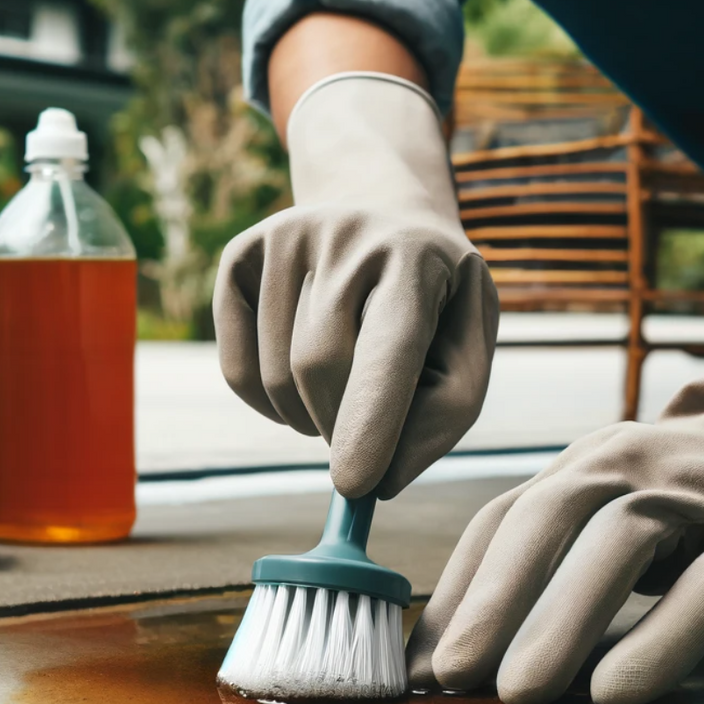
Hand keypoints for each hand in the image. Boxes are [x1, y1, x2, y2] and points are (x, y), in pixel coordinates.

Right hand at [214, 73, 498, 498]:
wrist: (384, 216)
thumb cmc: (435, 304)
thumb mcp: (467, 347)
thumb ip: (443, 418)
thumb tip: (378, 482)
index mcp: (416, 260)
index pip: (389, 348)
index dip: (371, 419)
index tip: (354, 486)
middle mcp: (347, 235)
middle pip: (322, 369)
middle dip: (343, 426)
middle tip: (367, 436)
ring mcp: (285, 237)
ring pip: (278, 377)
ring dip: (309, 420)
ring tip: (343, 394)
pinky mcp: (240, 254)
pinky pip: (236, 371)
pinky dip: (268, 406)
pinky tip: (301, 385)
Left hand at [406, 158, 703, 703]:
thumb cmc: (684, 487)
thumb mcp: (610, 498)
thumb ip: (550, 553)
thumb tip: (462, 644)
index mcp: (580, 462)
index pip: (502, 519)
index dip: (453, 589)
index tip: (412, 661)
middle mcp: (628, 462)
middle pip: (545, 522)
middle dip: (489, 603)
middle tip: (448, 679)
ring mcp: (699, 490)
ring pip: (617, 546)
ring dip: (559, 622)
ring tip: (517, 693)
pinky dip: (661, 638)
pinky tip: (620, 690)